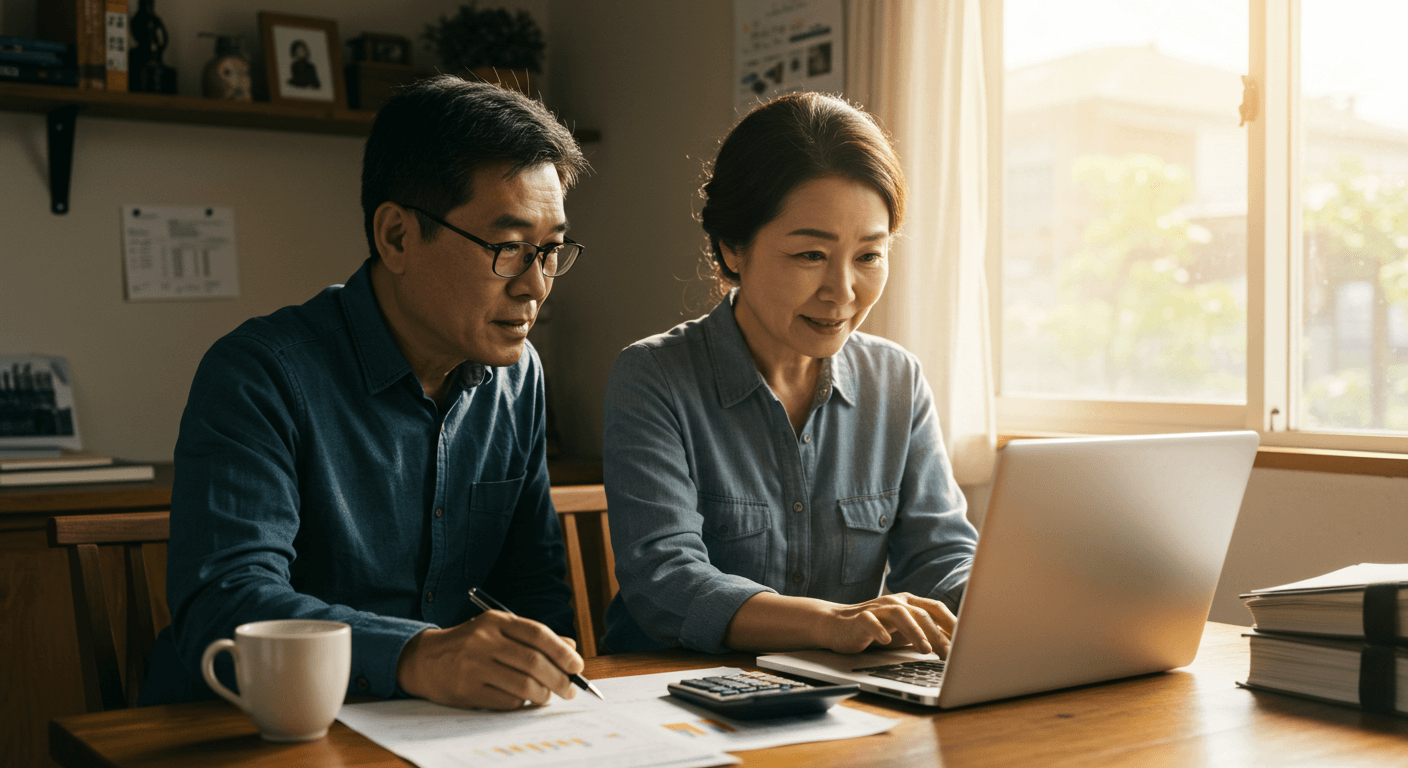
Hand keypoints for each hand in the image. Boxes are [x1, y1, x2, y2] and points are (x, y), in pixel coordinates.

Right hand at [396, 610, 583, 708]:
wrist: (424, 659)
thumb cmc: (470, 644)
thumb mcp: (498, 631)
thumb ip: (533, 637)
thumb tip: (570, 648)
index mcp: (495, 621)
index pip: (538, 634)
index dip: (562, 651)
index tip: (577, 665)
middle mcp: (484, 640)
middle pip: (533, 661)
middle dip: (559, 678)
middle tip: (570, 689)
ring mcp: (474, 665)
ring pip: (523, 684)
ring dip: (543, 694)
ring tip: (548, 696)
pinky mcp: (467, 690)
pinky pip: (507, 700)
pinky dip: (522, 702)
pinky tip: (523, 699)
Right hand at [819, 593, 954, 655]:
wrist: (835, 625)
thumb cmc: (874, 630)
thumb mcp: (902, 633)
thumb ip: (924, 635)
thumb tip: (953, 648)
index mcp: (908, 603)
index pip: (935, 608)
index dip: (952, 623)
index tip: (967, 640)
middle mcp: (895, 602)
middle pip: (921, 613)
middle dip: (938, 634)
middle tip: (949, 655)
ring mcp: (876, 608)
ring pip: (900, 614)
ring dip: (915, 632)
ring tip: (925, 651)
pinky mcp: (859, 618)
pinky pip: (871, 621)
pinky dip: (880, 630)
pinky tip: (886, 642)